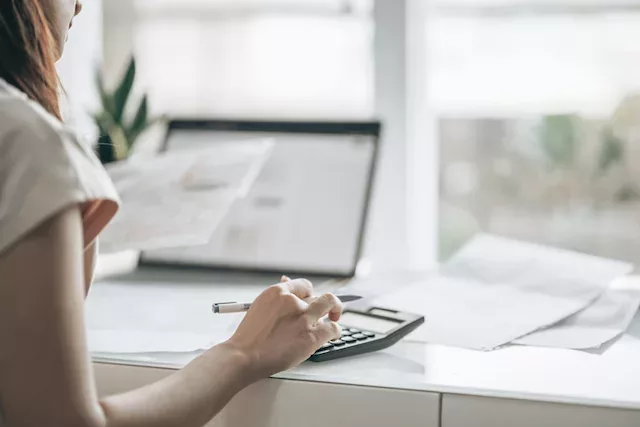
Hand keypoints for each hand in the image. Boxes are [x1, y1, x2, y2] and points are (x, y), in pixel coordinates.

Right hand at [226, 277, 342, 378]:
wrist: (244, 356)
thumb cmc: (249, 337)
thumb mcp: (259, 307)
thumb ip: (277, 299)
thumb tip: (287, 282)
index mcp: (277, 292)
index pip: (303, 286)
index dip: (309, 294)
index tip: (311, 301)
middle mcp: (292, 301)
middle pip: (318, 295)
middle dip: (323, 303)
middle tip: (326, 310)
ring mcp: (303, 317)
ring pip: (330, 304)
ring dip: (333, 312)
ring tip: (333, 318)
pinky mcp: (311, 335)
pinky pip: (333, 327)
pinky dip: (335, 331)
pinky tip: (332, 335)